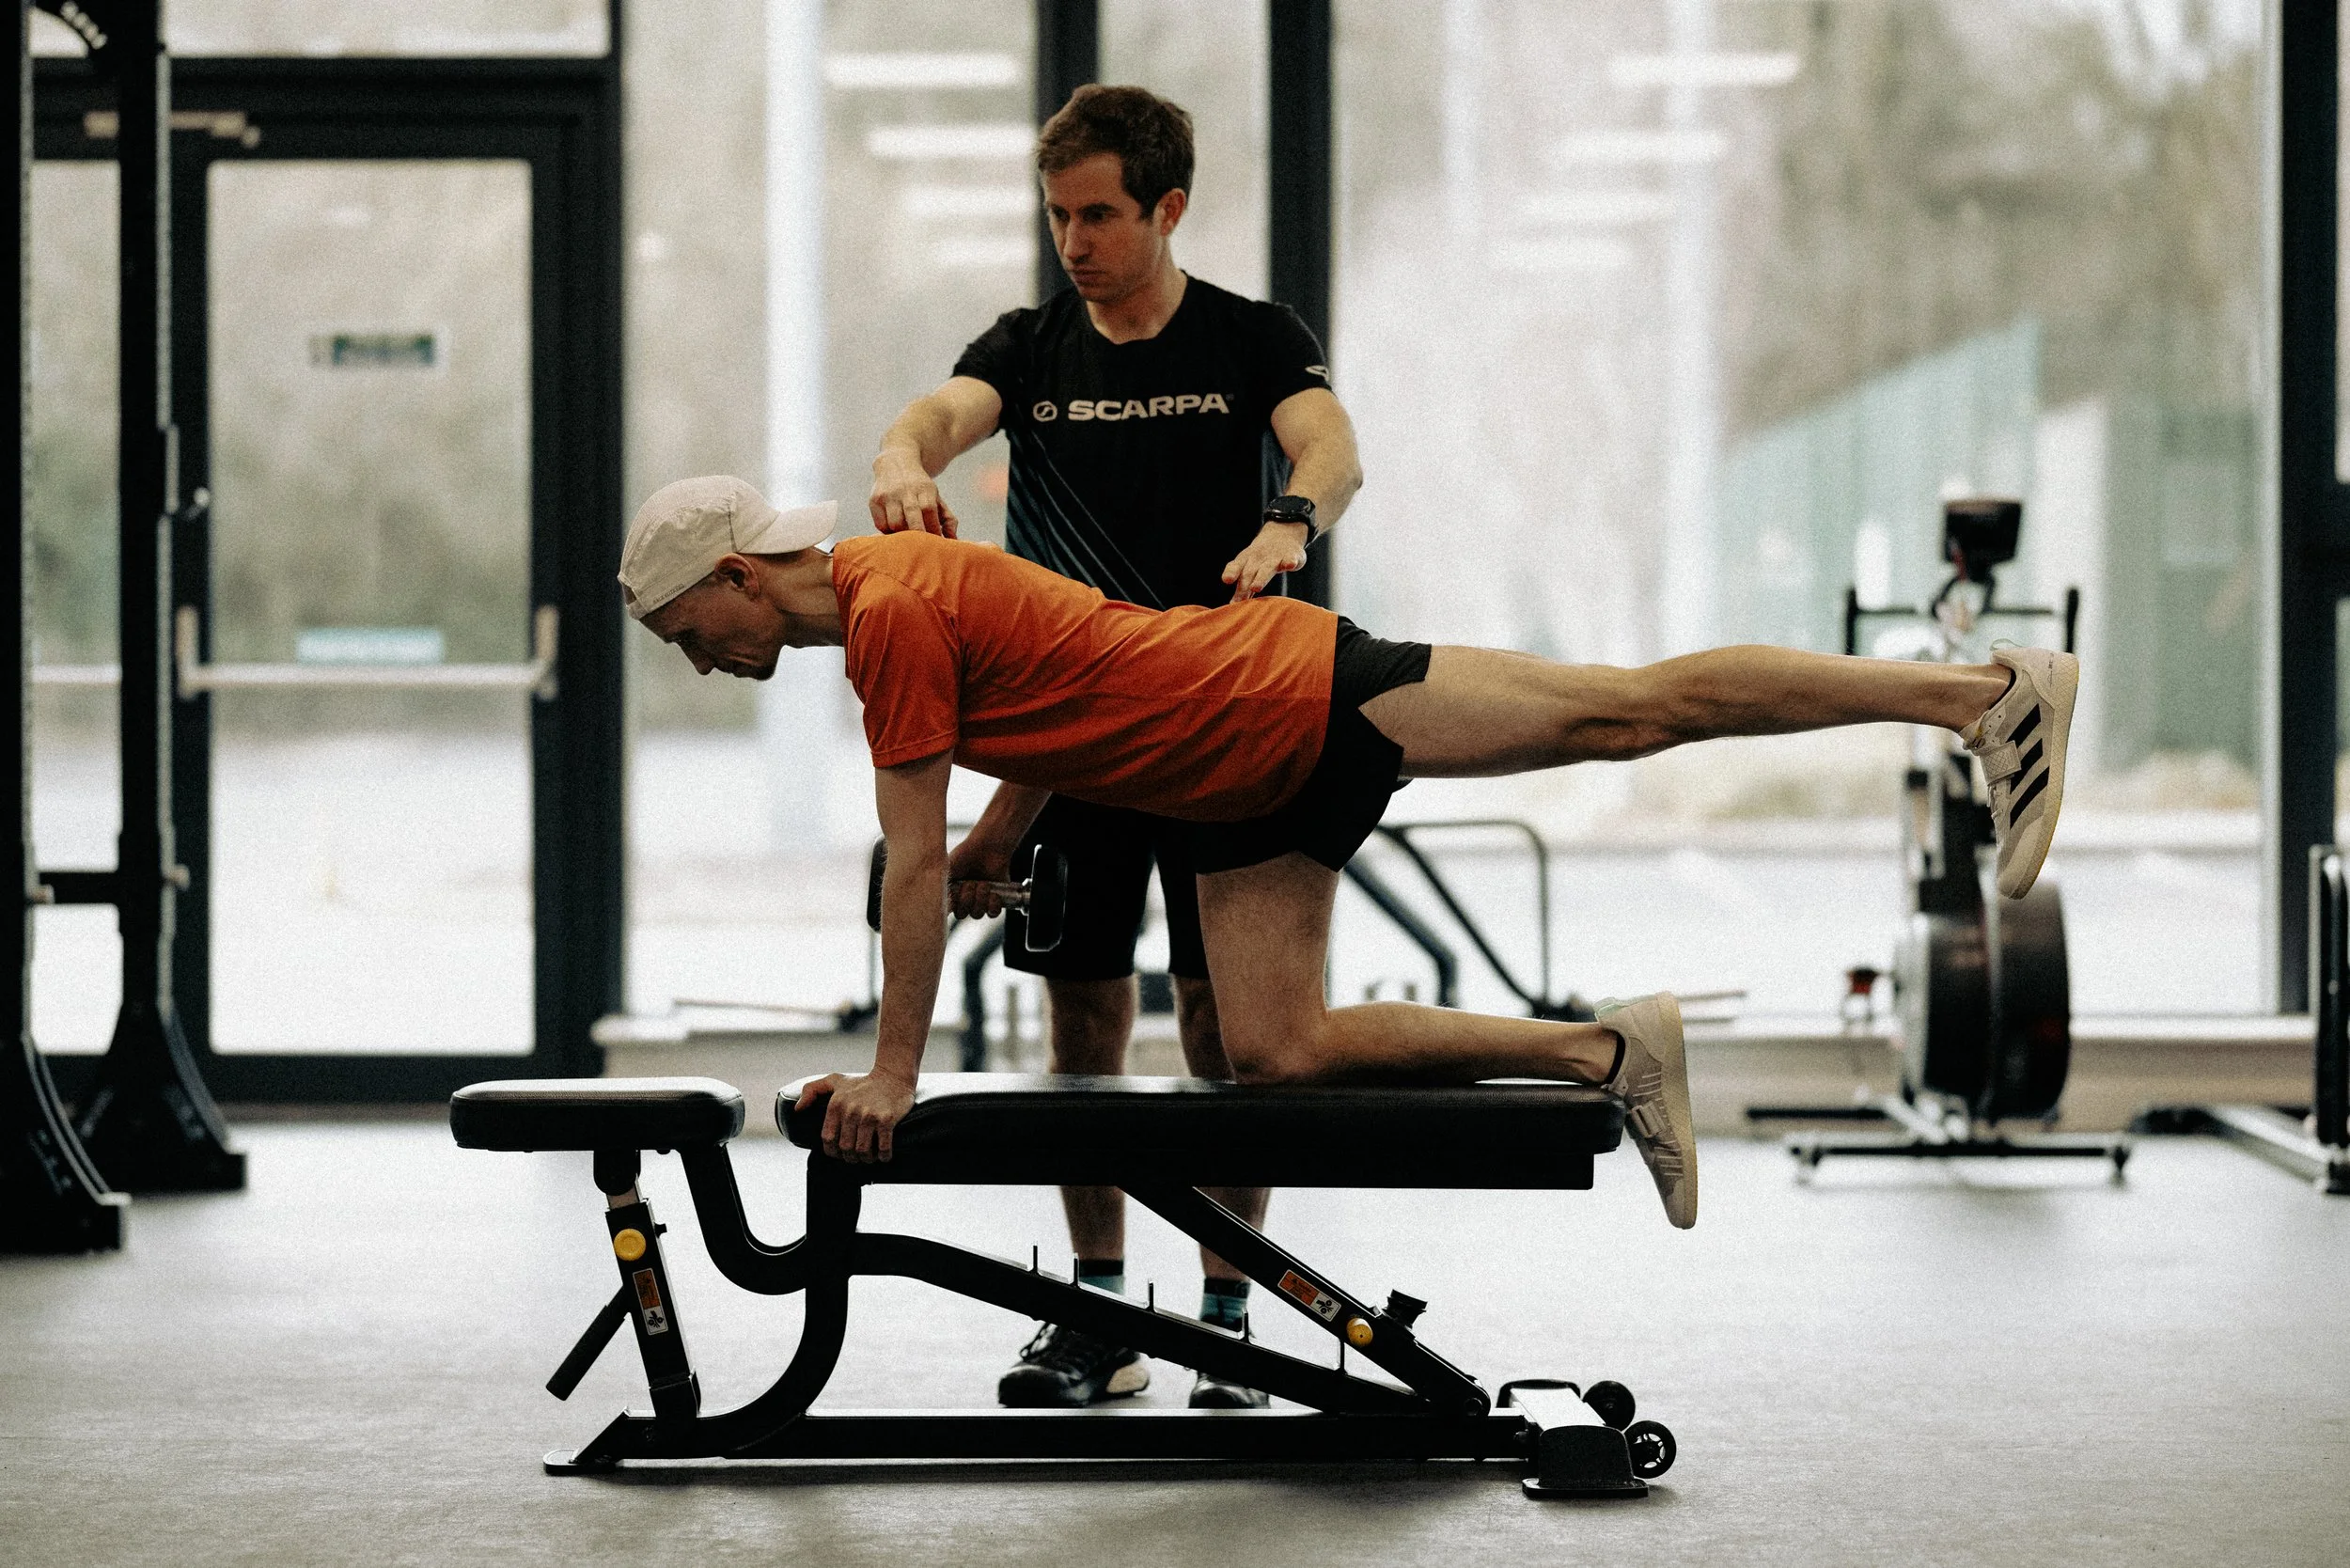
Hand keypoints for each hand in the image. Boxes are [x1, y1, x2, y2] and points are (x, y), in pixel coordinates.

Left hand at [796, 1069, 917, 1163]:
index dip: (833, 1151)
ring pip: (862, 1151)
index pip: (828, 1138)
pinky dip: (883, 1156)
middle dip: (850, 1157)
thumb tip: (798, 1109)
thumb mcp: (834, 1080)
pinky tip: (883, 1156)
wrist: (892, 1076)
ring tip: (869, 1157)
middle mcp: (850, 1111)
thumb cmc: (862, 1082)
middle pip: (845, 1148)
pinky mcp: (886, 1119)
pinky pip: (883, 1147)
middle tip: (856, 1157)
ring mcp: (869, 1116)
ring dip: (866, 1159)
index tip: (840, 1153)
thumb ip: (812, 1090)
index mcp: (836, 1104)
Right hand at [869, 449, 959, 537]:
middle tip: (923, 547)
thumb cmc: (920, 489)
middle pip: (912, 516)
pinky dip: (889, 533)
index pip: (929, 511)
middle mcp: (905, 490)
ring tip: (908, 540)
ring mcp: (888, 495)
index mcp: (924, 488)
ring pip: (895, 524)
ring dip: (903, 536)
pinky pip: (881, 525)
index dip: (933, 530)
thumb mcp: (936, 497)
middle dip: (919, 535)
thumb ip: (948, 519)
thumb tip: (954, 540)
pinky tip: (895, 532)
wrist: (895, 463)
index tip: (936, 544)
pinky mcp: (874, 500)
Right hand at [945, 835, 1014, 920]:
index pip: (947, 911)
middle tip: (971, 883)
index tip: (955, 895)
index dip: (951, 906)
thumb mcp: (948, 869)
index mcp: (950, 894)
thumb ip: (941, 885)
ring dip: (980, 900)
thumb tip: (939, 901)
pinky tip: (993, 894)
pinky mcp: (995, 900)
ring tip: (983, 884)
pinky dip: (993, 905)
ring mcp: (980, 901)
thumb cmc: (965, 855)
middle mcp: (964, 900)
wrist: (987, 846)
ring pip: (977, 914)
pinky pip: (993, 913)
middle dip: (967, 900)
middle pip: (962, 914)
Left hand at [1222, 521, 1309, 602]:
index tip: (1227, 580)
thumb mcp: (1249, 567)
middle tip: (1238, 600)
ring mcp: (1275, 557)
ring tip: (1255, 587)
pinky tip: (1290, 565)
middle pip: (1250, 572)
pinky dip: (1290, 561)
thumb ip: (1243, 586)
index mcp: (1246, 560)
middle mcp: (1259, 558)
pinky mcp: (1291, 556)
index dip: (1232, 572)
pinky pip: (1290, 559)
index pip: (1236, 566)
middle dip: (1244, 584)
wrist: (1283, 533)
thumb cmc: (1261, 557)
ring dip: (1260, 578)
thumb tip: (1233, 606)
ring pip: (1267, 568)